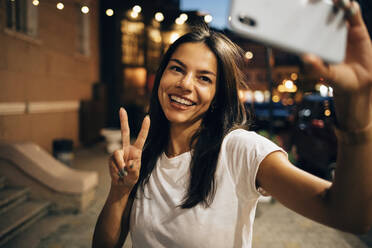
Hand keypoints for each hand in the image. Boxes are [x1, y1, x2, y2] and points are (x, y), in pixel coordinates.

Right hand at [108, 108, 149, 191]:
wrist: (121, 184)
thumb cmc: (131, 178)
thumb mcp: (135, 176)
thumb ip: (134, 169)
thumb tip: (129, 162)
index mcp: (136, 151)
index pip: (141, 138)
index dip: (144, 128)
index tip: (147, 117)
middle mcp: (126, 149)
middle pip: (124, 132)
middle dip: (123, 121)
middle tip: (121, 109)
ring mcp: (118, 152)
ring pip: (117, 154)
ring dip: (120, 165)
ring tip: (123, 173)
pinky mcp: (110, 158)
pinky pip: (113, 162)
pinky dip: (116, 170)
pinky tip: (118, 174)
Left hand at [303, 0, 371, 130]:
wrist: (359, 83)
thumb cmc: (337, 80)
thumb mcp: (326, 75)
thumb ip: (316, 68)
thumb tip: (305, 58)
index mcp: (313, 41)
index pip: (305, 24)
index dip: (301, 15)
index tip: (296, 8)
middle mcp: (325, 32)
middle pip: (320, 12)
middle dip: (316, 3)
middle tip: (311, 0)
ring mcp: (340, 28)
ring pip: (337, 9)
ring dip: (335, 2)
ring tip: (334, 0)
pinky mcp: (356, 28)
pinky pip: (353, 14)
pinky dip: (350, 7)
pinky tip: (347, 5)